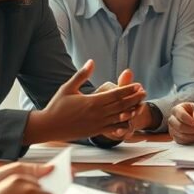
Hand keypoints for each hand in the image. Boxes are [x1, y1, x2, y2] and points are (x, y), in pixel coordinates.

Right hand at [29, 60, 146, 142]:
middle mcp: (97, 113)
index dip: (128, 90)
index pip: (115, 94)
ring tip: (141, 105)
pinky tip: (129, 121)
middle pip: (121, 105)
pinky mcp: (95, 131)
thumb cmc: (57, 106)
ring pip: (119, 117)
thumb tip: (91, 61)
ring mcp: (97, 124)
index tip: (138, 85)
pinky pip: (113, 129)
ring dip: (131, 111)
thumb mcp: (68, 87)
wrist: (49, 126)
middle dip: (134, 98)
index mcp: (92, 101)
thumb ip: (82, 75)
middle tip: (144, 93)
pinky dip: (123, 125)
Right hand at [167, 103, 193, 143]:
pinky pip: (182, 141)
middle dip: (192, 129)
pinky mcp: (176, 137)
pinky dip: (192, 140)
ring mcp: (173, 129)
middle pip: (179, 126)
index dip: (188, 120)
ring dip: (193, 136)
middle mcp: (172, 119)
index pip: (180, 115)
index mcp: (177, 109)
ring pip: (181, 135)